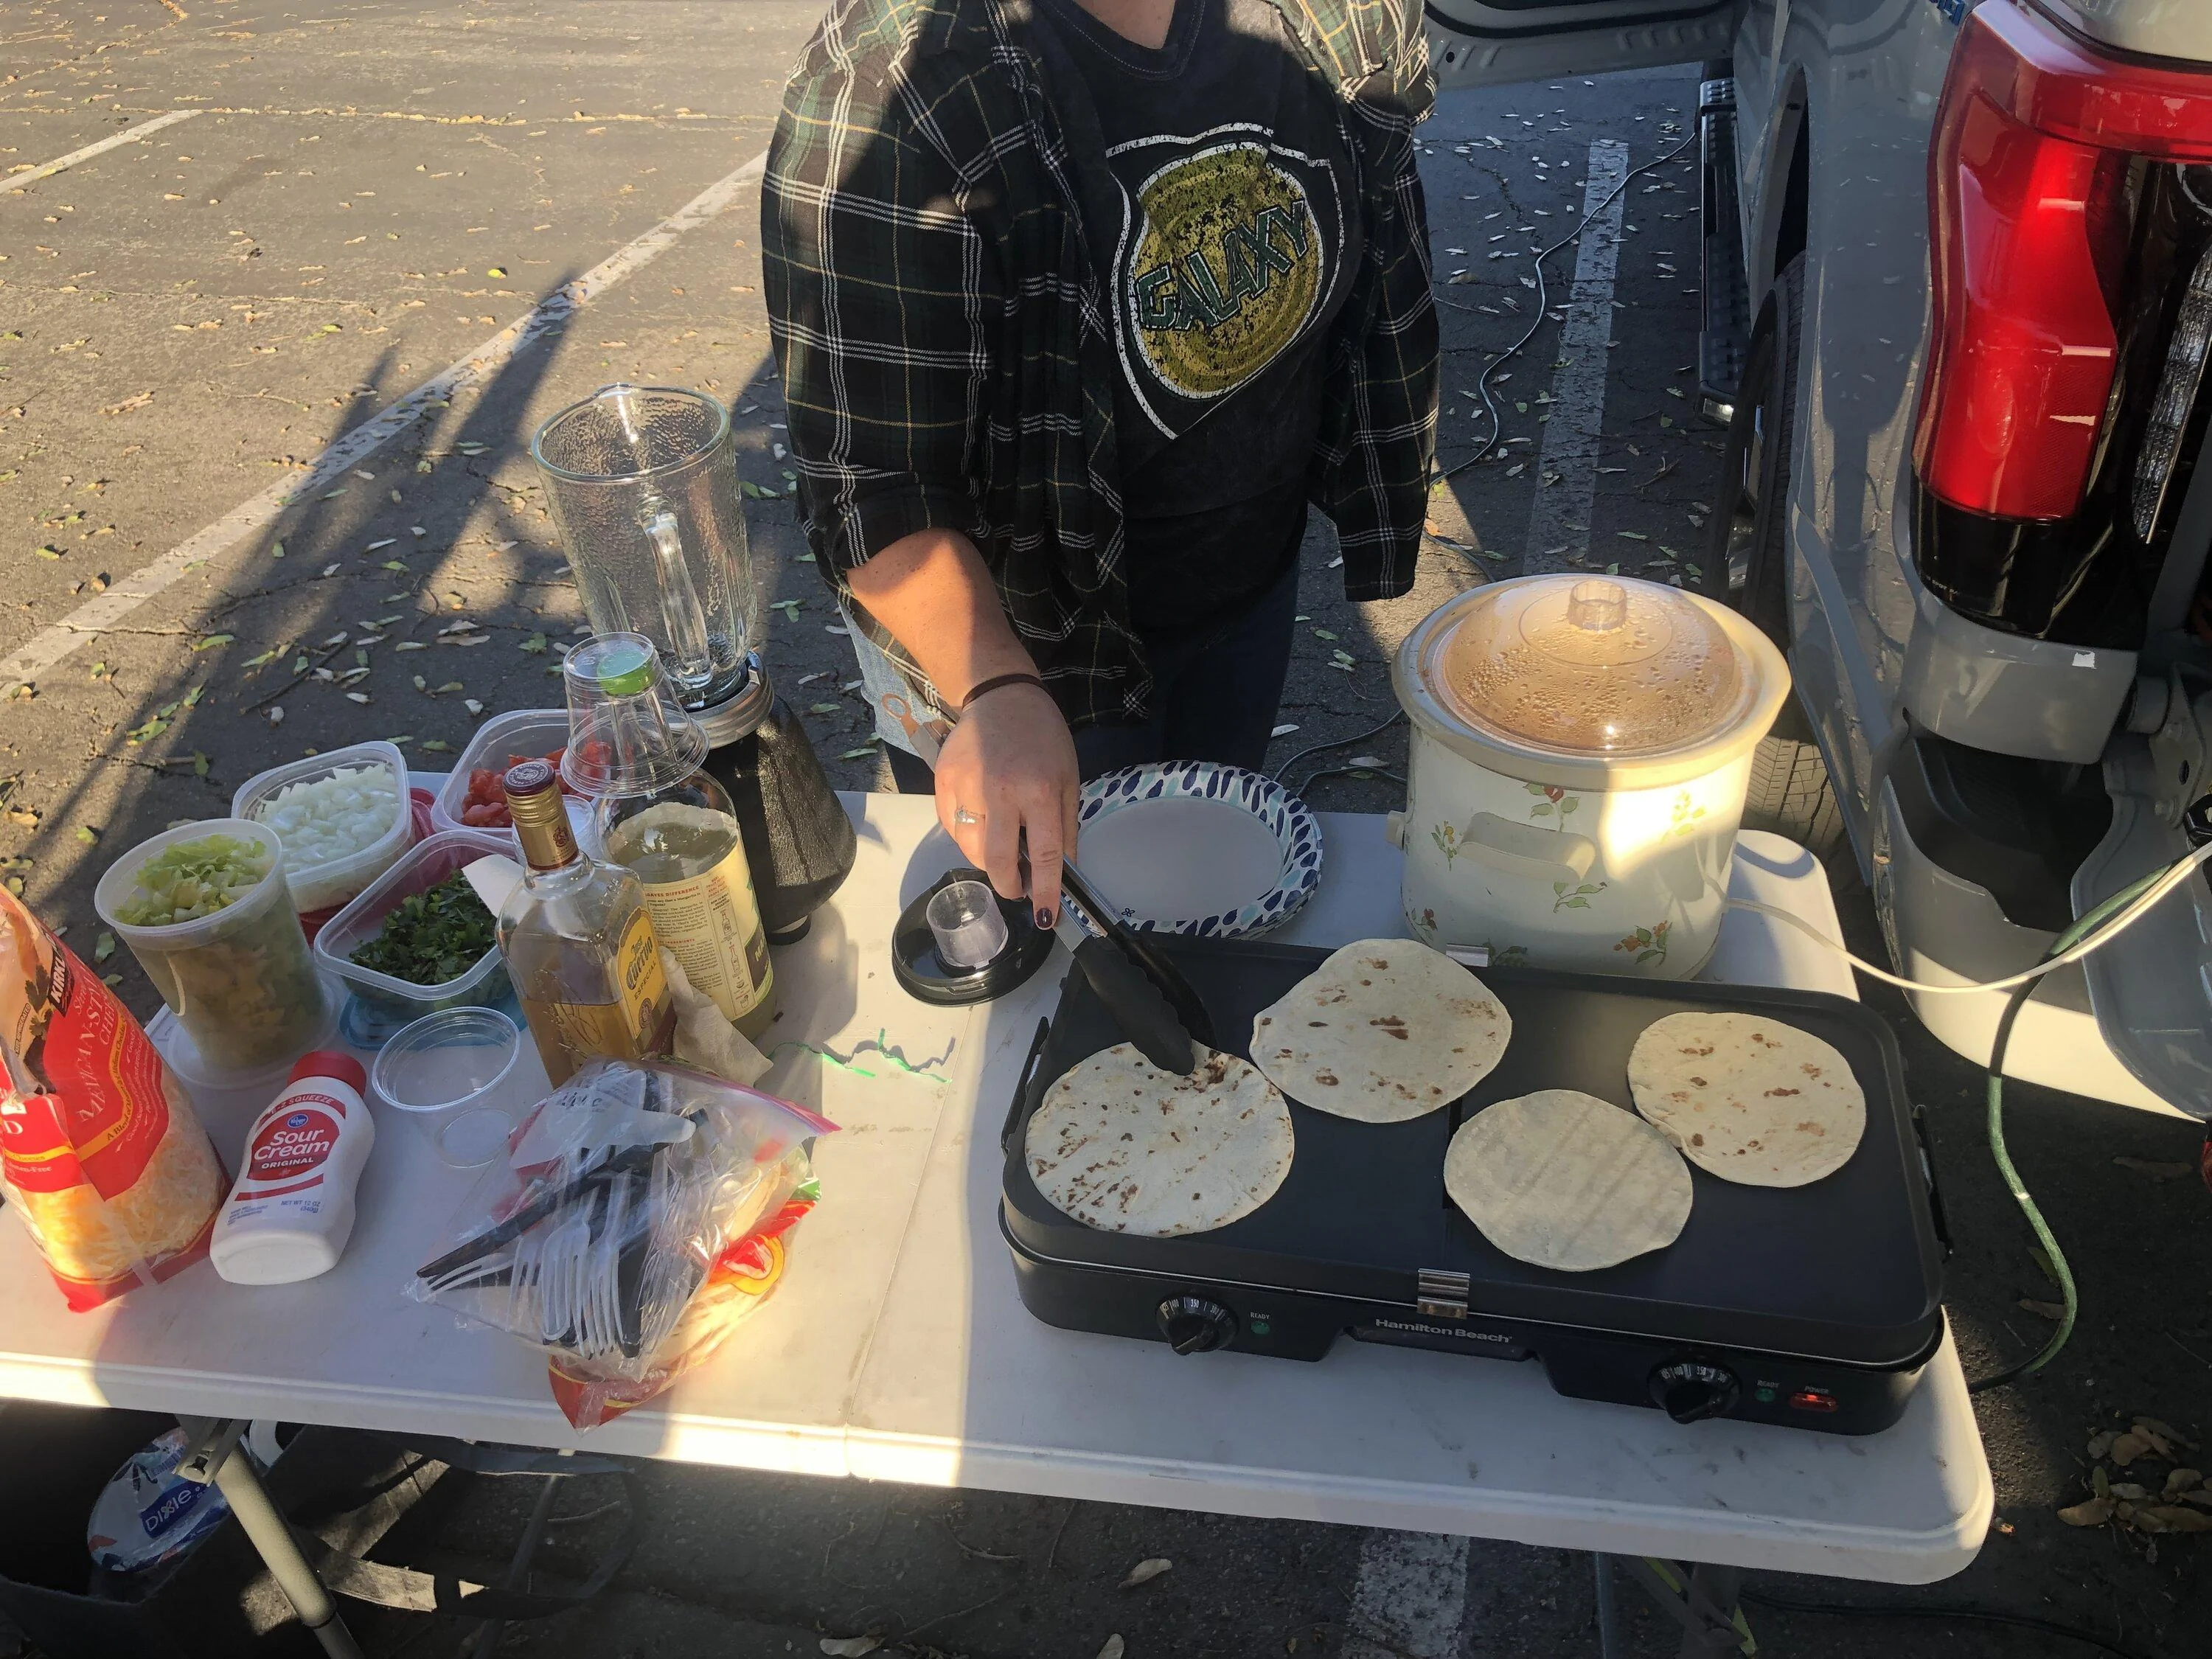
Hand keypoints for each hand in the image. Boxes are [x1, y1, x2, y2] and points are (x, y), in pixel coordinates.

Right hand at [934, 683, 1078, 927]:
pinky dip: (968, 837)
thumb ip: (1066, 828)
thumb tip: (1062, 872)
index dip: (1044, 893)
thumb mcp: (1068, 779)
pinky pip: (952, 829)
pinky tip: (983, 824)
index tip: (1044, 918)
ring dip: (988, 861)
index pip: (1043, 857)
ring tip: (1002, 847)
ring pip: (971, 849)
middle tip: (1017, 887)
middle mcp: (999, 792)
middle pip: (996, 862)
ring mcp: (965, 788)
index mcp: (1038, 791)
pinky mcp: (942, 783)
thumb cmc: (1043, 737)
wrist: (1000, 696)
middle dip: (1008, 885)